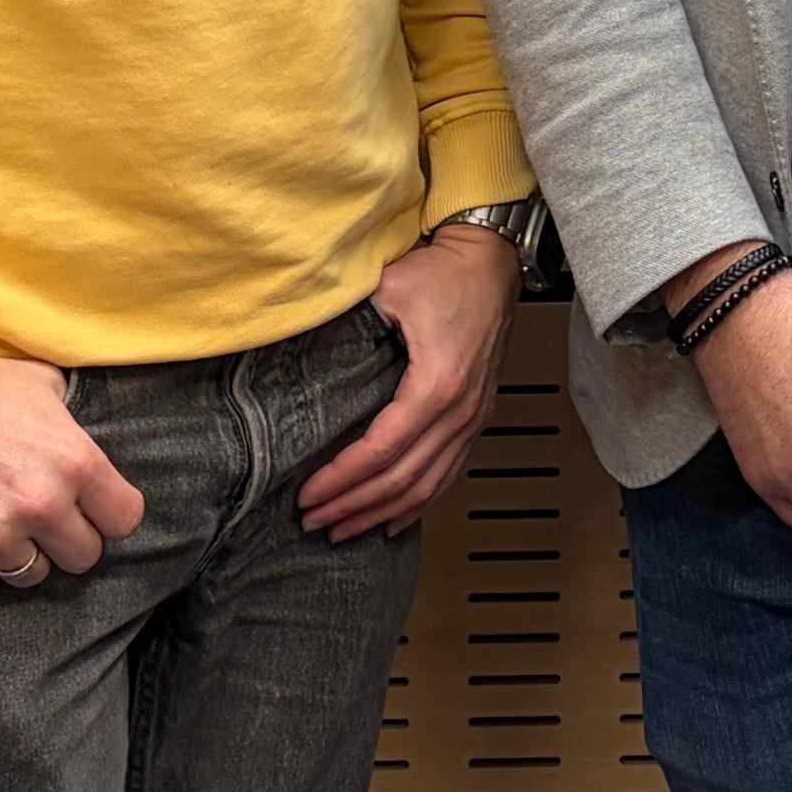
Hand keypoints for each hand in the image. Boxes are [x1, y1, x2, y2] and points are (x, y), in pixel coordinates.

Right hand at [0, 356, 145, 583]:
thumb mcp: (46, 387)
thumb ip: (74, 428)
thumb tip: (90, 448)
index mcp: (76, 462)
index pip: (124, 519)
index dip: (110, 513)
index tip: (94, 508)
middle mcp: (41, 504)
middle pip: (85, 556)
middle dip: (70, 538)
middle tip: (47, 518)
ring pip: (34, 573)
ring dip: (25, 551)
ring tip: (4, 519)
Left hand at [301, 220, 521, 541]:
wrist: (491, 262)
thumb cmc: (444, 272)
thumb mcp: (389, 287)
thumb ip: (350, 319)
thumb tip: (300, 341)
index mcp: (437, 383)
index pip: (381, 450)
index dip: (341, 479)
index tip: (308, 494)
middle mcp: (461, 409)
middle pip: (402, 479)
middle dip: (353, 505)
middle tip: (313, 521)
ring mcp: (474, 417)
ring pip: (428, 486)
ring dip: (383, 513)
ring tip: (344, 529)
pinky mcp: (478, 417)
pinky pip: (450, 474)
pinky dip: (420, 504)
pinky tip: (395, 521)